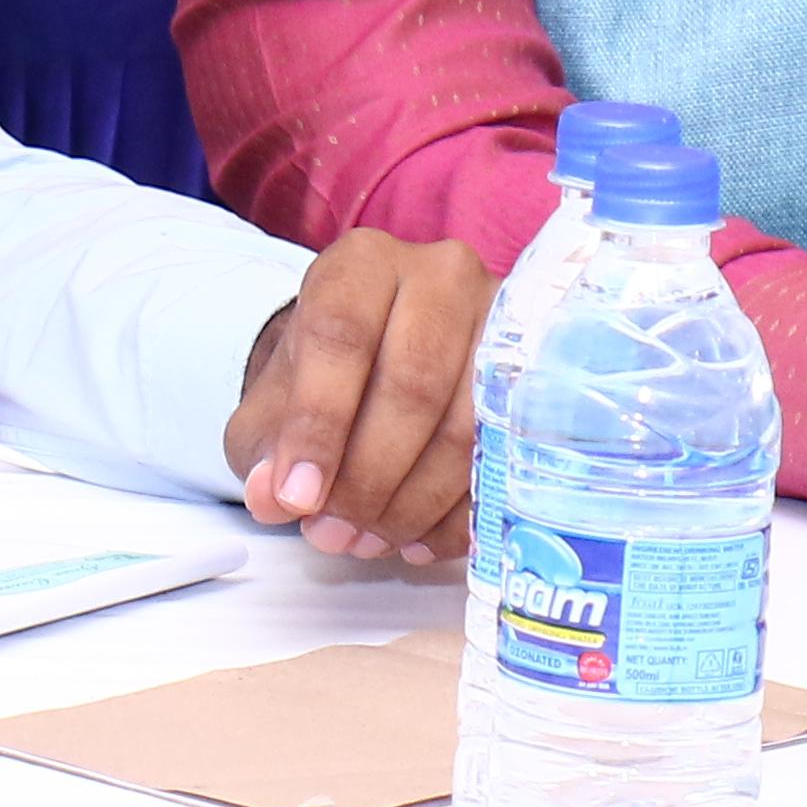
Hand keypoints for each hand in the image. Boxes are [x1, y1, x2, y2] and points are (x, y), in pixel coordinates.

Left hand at [225, 229, 495, 559]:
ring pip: (466, 426)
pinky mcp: (542, 373)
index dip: (318, 425)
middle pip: (413, 385)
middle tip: (333, 535)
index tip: (297, 499)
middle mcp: (440, 276)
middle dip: (368, 478)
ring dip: (413, 504)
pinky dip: (457, 514)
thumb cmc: (327, 377)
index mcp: (361, 265)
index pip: (342, 336)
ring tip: (368, 542)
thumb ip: (265, 448)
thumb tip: (272, 499)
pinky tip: (417, 541)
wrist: (388, 355)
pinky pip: (506, 456)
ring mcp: (502, 320)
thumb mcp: (275, 405)